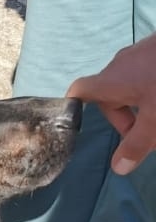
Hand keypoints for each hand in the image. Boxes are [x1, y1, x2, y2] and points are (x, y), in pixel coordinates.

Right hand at [66, 33, 155, 173]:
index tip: (83, 126)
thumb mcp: (155, 117)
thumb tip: (118, 168)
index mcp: (111, 80)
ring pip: (129, 84)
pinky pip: (145, 73)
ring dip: (139, 104)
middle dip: (123, 117)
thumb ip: (138, 143)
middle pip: (109, 94)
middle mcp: (119, 64)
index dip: (74, 107)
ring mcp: (139, 52)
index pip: (79, 90)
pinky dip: (150, 88)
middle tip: (145, 133)